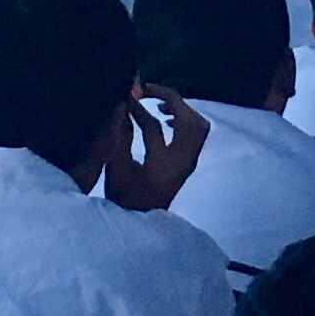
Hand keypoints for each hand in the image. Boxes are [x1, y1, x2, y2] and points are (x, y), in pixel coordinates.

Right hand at [102, 90, 210, 212]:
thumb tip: (121, 106)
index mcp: (164, 164)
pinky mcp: (189, 163)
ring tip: (158, 104)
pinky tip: (165, 119)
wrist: (140, 224)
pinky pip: (197, 134)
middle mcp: (183, 162)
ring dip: (181, 109)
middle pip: (190, 121)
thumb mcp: (115, 166)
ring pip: (199, 126)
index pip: (153, 125)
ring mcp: (190, 163)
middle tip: (148, 91)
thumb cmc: (124, 198)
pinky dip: (185, 120)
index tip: (126, 95)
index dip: (138, 107)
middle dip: (171, 100)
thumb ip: (119, 135)